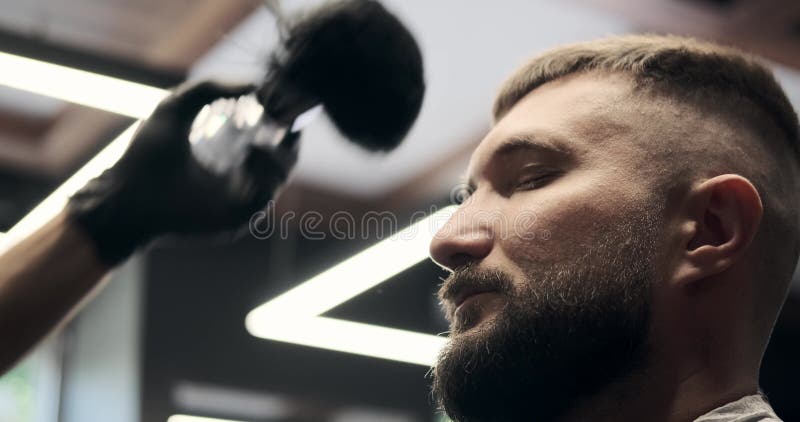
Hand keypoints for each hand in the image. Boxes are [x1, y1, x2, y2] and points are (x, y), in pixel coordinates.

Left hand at [67, 80, 291, 264]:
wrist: (127, 196)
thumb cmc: (145, 156)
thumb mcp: (178, 106)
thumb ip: (212, 87)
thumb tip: (256, 83)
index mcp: (227, 157)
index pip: (268, 138)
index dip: (280, 119)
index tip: (282, 100)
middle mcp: (239, 179)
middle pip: (284, 156)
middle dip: (290, 134)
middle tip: (285, 115)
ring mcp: (240, 200)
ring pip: (281, 175)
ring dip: (278, 153)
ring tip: (257, 142)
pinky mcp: (239, 217)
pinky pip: (268, 193)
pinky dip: (266, 170)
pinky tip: (252, 153)